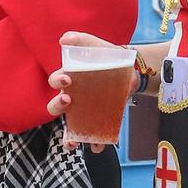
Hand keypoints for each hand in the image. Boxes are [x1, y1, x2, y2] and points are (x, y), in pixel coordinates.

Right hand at [46, 30, 126, 147]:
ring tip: (72, 141)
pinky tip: (97, 147)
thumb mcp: (97, 46)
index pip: (56, 81)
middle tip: (68, 100)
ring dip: (68, 135)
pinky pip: (91, 135)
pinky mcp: (97, 120)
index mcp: (70, 79)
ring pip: (69, 127)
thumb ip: (82, 40)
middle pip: (56, 106)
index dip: (57, 81)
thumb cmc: (108, 57)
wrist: (131, 71)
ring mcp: (84, 111)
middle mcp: (73, 97)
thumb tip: (64, 39)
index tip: (67, 79)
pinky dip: (93, 143)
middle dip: (57, 106)